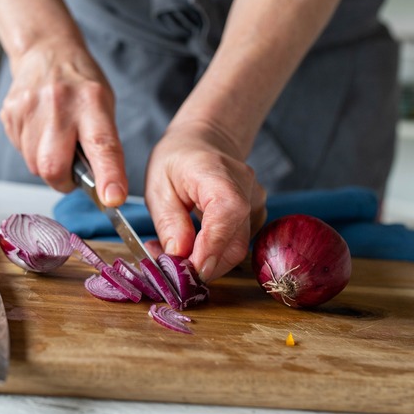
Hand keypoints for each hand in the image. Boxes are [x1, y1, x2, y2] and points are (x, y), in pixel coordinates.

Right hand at [0, 39, 127, 205]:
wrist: (46, 51)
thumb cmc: (81, 84)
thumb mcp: (104, 106)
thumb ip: (103, 145)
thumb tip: (104, 189)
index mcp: (92, 102)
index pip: (101, 145)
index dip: (107, 176)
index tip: (112, 198)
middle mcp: (59, 104)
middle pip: (53, 166)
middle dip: (62, 181)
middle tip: (71, 171)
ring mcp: (29, 108)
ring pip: (34, 165)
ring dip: (47, 165)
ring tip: (56, 140)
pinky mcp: (10, 114)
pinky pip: (21, 152)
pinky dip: (32, 151)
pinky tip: (40, 129)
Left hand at [145, 121, 266, 282]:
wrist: (203, 143)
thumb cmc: (177, 160)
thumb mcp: (159, 187)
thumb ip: (169, 223)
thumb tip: (179, 256)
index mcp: (217, 173)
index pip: (227, 214)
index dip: (212, 247)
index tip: (192, 270)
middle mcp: (245, 188)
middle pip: (235, 242)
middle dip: (204, 265)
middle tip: (170, 268)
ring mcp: (255, 202)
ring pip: (237, 247)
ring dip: (207, 262)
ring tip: (175, 255)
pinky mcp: (255, 216)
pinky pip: (237, 244)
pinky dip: (215, 254)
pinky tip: (192, 248)